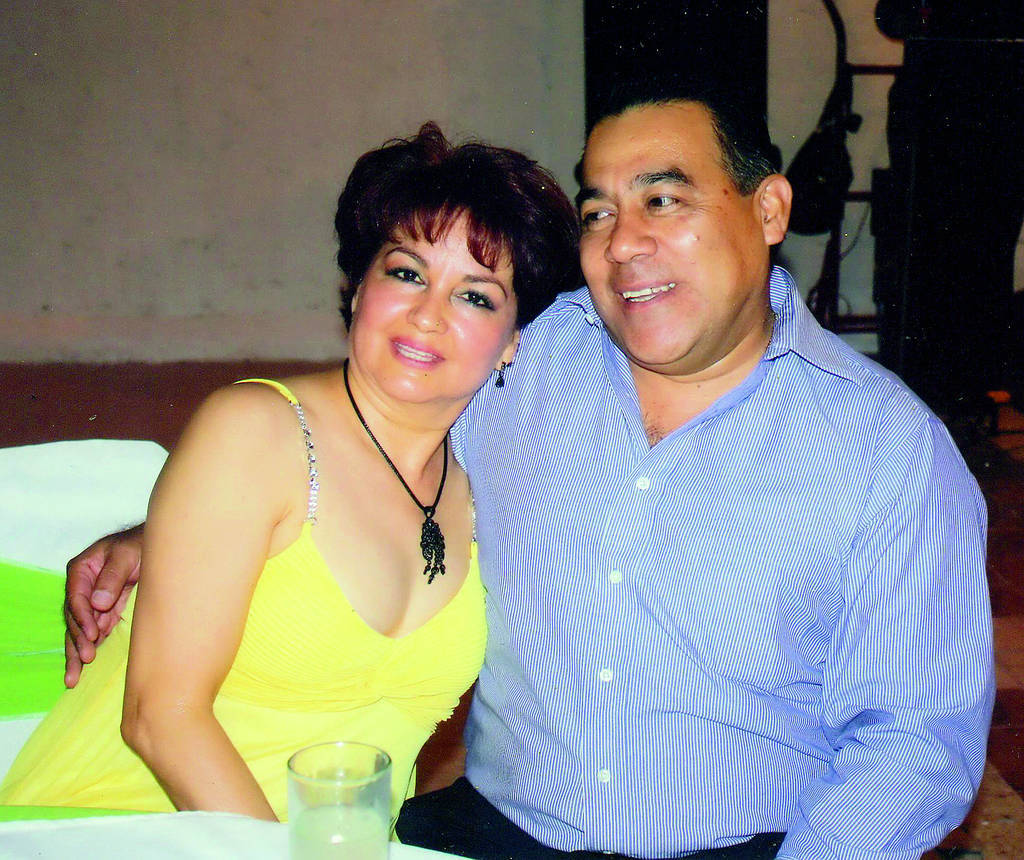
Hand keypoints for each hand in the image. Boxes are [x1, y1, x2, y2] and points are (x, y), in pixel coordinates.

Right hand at [64, 524, 143, 687]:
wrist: (156, 547)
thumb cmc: (140, 544)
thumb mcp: (127, 554)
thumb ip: (112, 576)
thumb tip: (98, 604)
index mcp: (82, 570)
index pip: (76, 597)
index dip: (82, 617)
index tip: (92, 634)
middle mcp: (82, 587)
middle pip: (74, 618)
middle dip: (79, 641)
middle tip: (86, 660)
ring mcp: (92, 601)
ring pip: (80, 630)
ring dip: (77, 652)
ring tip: (73, 678)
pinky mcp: (104, 612)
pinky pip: (94, 632)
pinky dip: (89, 648)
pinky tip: (83, 668)